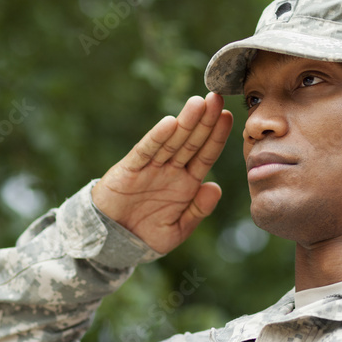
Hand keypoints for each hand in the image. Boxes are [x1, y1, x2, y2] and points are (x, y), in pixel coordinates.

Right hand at [92, 93, 233, 254]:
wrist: (112, 242)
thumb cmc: (145, 235)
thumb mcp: (177, 229)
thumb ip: (197, 210)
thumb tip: (215, 188)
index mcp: (186, 183)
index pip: (205, 155)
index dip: (217, 136)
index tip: (229, 116)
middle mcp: (170, 170)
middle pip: (191, 141)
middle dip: (205, 120)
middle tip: (217, 98)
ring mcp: (150, 168)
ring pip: (171, 141)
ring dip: (185, 122)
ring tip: (199, 102)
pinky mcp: (130, 169)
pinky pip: (145, 151)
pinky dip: (157, 138)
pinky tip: (169, 124)